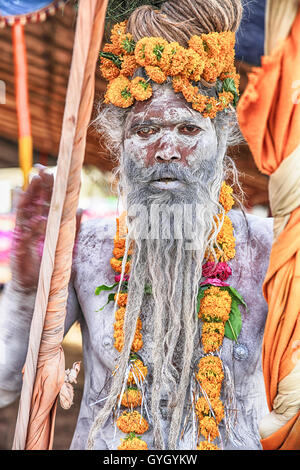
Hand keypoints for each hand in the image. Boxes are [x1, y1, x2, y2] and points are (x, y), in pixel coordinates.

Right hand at [10, 166, 81, 290]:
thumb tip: (80, 210)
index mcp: (43, 222)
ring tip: (35, 182)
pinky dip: (32, 228)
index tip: (55, 173)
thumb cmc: (50, 265)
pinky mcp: (20, 249)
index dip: (49, 187)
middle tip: (43, 170)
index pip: (46, 201)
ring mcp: (24, 235)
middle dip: (38, 185)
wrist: (39, 287)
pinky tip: (39, 220)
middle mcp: (32, 225)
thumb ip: (72, 227)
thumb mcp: (66, 243)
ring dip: (30, 196)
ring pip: (25, 211)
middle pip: (34, 201)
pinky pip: (25, 236)